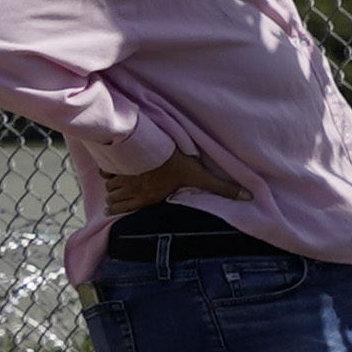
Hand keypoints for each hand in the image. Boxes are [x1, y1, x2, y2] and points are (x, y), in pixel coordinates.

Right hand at [100, 147, 247, 218]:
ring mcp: (120, 175)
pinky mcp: (115, 161)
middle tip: (118, 196)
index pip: (121, 209)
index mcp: (146, 197)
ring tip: (115, 184)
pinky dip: (106, 170)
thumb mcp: (201, 175)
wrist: (151, 142)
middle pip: (113, 198)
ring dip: (111, 186)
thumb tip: (247, 198)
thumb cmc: (175, 161)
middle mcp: (130, 189)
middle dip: (114, 198)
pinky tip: (112, 168)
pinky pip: (104, 170)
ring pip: (108, 186)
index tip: (116, 208)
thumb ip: (222, 188)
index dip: (118, 209)